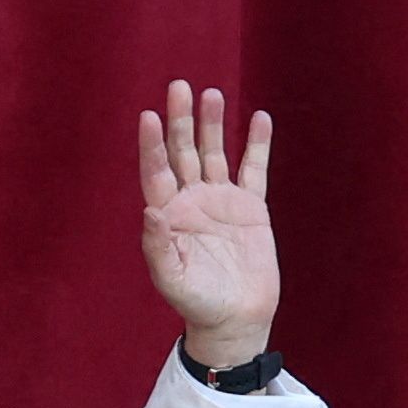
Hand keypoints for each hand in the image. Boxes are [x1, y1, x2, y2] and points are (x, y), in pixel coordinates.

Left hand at [135, 82, 278, 367]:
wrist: (235, 320)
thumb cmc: (197, 304)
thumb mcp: (172, 279)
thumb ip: (158, 246)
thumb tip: (150, 210)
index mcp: (168, 214)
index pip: (157, 170)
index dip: (152, 144)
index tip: (149, 115)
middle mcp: (192, 201)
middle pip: (184, 151)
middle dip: (180, 120)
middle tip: (179, 86)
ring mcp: (221, 201)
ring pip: (216, 153)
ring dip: (213, 124)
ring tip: (211, 94)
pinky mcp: (251, 208)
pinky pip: (253, 169)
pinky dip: (256, 145)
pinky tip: (259, 118)